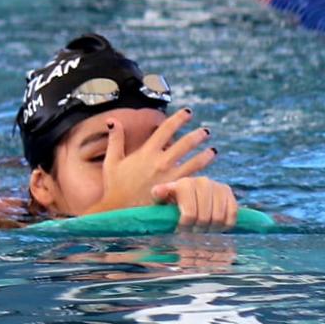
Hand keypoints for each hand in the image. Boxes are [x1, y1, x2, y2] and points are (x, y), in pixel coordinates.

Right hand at [96, 109, 214, 212]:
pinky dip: (202, 175)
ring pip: (194, 162)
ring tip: (213, 150)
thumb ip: (115, 139)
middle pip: (185, 144)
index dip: (178, 119)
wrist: (120, 211)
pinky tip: (208, 175)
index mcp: (146, 152)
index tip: (188, 112)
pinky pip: (193, 181)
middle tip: (206, 131)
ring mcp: (170, 177)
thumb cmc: (114, 187)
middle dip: (197, 135)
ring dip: (205, 155)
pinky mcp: (175, 191)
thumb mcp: (111, 161)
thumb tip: (112, 120)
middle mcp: (160, 162)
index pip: (166, 129)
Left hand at [151, 177, 240, 231]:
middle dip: (198, 229)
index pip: (190, 214)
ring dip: (211, 228)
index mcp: (185, 183)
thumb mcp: (162, 199)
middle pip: (205, 218)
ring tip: (203, 229)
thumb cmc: (173, 200)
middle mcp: (203, 182)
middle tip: (193, 231)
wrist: (190, 195)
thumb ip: (159, 195)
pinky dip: (225, 224)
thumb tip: (159, 191)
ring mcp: (218, 186)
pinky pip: (232, 214)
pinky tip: (216, 226)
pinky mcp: (229, 192)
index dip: (186, 226)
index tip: (181, 230)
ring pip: (219, 218)